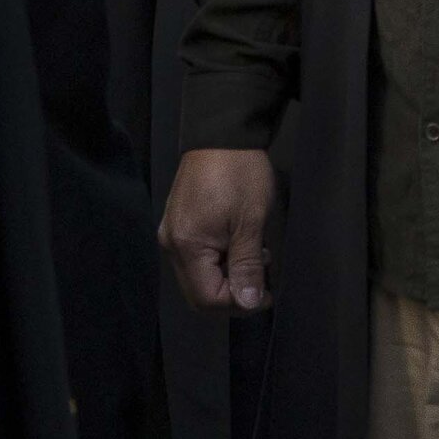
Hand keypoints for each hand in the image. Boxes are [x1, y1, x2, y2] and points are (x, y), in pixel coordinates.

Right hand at [161, 147, 277, 313]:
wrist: (222, 135)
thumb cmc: (240, 174)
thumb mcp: (251, 222)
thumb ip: (247, 265)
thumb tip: (248, 303)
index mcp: (186, 247)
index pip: (207, 298)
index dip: (239, 303)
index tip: (267, 293)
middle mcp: (171, 245)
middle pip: (199, 291)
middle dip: (234, 291)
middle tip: (264, 275)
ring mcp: (172, 234)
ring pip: (199, 275)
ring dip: (229, 275)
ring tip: (257, 254)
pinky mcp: (179, 225)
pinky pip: (197, 257)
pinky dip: (220, 260)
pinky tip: (242, 243)